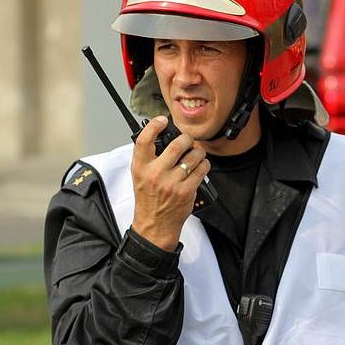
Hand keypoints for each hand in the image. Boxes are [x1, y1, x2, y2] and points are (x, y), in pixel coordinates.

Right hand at [130, 116, 209, 250]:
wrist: (154, 224)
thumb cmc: (148, 199)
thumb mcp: (139, 176)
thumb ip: (148, 158)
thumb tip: (162, 137)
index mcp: (140, 167)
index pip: (144, 140)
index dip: (154, 126)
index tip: (162, 120)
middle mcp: (155, 173)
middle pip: (177, 144)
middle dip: (187, 139)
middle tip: (187, 141)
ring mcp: (172, 182)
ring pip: (194, 155)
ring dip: (198, 153)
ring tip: (195, 155)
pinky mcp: (187, 190)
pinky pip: (202, 169)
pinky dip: (204, 165)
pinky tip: (200, 167)